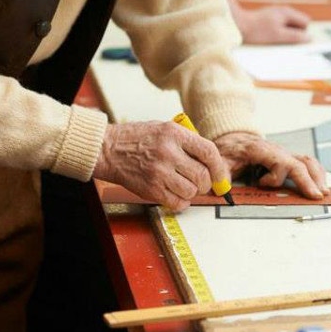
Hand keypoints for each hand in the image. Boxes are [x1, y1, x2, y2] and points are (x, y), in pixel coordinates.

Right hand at [94, 121, 229, 211]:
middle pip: (202, 175)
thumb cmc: (137, 138)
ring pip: (191, 191)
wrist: (109, 149)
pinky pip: (177, 202)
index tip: (221, 176)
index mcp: (174, 134)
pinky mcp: (151, 189)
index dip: (219, 167)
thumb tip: (211, 162)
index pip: (208, 151)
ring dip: (192, 192)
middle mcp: (169, 152)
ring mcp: (159, 172)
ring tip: (184, 187)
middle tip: (201, 183)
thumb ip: (187, 141)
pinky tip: (176, 195)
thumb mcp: (165, 128)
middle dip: (206, 183)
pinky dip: (181, 203)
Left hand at [214, 132, 326, 198]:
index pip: (277, 161)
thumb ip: (221, 175)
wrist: (234, 137)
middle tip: (316, 196)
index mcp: (260, 150)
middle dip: (309, 179)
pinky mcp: (288, 159)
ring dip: (317, 176)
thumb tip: (222, 191)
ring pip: (307, 160)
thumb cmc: (230, 149)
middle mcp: (277, 151)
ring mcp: (284, 154)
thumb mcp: (220, 160)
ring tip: (323, 192)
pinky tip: (320, 184)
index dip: (281, 175)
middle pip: (298, 162)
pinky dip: (316, 173)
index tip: (273, 188)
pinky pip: (307, 163)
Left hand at [228, 0, 310, 44]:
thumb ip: (295, 36)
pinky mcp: (268, 23)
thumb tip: (309, 38)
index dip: (303, 33)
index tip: (299, 44)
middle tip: (284, 44)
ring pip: (288, 30)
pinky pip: (279, 31)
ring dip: (285, 38)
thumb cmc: (256, 31)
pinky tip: (269, 43)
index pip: (306, 23)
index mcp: (287, 13)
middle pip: (298, 26)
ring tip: (275, 44)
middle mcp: (282, 13)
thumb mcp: (277, 35)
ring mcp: (275, 17)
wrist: (234, 27)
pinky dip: (276, 38)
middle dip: (294, 36)